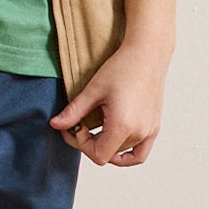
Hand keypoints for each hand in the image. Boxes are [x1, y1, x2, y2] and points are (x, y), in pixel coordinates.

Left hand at [50, 39, 171, 166]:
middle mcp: (139, 133)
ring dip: (105, 144)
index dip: (82, 144)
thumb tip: (54, 125)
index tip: (76, 126)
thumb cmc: (121, 68)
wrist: (147, 53)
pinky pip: (140, 153)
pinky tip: (114, 145)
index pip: (98, 155)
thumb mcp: (93, 91)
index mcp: (123, 126)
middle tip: (79, 124)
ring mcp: (149, 131)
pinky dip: (126, 155)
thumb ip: (74, 112)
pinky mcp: (154, 126)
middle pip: (109, 154)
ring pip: (121, 152)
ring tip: (96, 126)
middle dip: (90, 142)